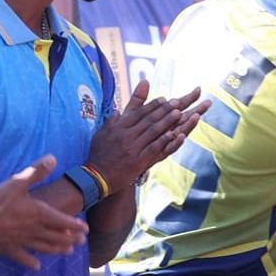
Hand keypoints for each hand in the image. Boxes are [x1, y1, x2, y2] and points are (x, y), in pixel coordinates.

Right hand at [0, 155, 90, 268]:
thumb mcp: (16, 183)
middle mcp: (33, 230)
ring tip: (68, 252)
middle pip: (56, 236)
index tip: (86, 229)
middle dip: (70, 238)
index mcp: (38, 214)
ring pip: (44, 247)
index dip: (75, 224)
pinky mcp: (8, 249)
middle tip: (82, 242)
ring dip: (57, 250)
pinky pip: (22, 257)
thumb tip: (53, 158)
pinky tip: (36, 267)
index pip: (62, 220)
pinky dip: (30, 262)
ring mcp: (21, 241)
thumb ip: (36, 172)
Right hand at [86, 80, 207, 187]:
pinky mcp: (138, 161)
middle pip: (148, 120)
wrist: (96, 177)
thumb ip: (111, 122)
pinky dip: (164, 140)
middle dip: (164, 110)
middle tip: (177, 102)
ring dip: (167, 121)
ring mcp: (132, 148)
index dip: (152, 105)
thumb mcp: (100, 134)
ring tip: (179, 113)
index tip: (164, 99)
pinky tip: (174, 134)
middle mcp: (126, 135)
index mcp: (118, 128)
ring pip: (153, 131)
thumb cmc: (98, 155)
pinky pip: (153, 148)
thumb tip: (118, 111)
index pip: (138, 113)